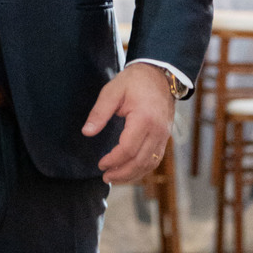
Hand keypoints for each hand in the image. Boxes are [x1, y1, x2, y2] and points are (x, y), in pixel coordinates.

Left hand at [82, 65, 174, 185]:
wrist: (159, 74)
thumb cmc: (134, 81)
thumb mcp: (112, 91)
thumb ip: (99, 112)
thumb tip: (87, 132)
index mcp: (144, 119)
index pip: (128, 149)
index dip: (113, 160)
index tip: (100, 164)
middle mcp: (158, 130)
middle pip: (141, 161)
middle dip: (122, 173)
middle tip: (105, 177)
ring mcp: (164, 135)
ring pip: (150, 163)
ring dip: (133, 174)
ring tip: (115, 178)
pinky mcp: (164, 136)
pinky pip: (156, 158)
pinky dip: (143, 168)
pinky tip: (130, 171)